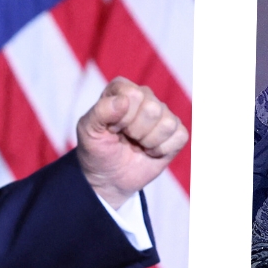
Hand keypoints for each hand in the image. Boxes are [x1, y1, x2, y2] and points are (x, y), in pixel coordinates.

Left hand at [76, 78, 188, 209]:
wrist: (107, 178)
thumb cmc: (96, 150)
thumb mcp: (87, 131)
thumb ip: (100, 112)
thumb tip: (123, 101)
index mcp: (122, 89)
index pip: (133, 95)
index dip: (122, 118)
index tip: (112, 128)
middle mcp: (145, 96)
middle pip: (153, 109)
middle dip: (136, 131)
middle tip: (126, 138)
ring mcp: (162, 114)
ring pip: (167, 124)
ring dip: (149, 142)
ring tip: (137, 144)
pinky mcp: (175, 132)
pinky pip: (180, 136)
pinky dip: (162, 150)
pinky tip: (150, 151)